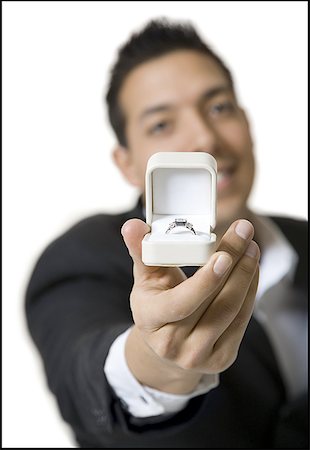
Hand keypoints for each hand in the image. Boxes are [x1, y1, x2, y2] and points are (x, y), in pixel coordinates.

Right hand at [121, 218, 259, 393]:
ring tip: (252, 248)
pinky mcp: (220, 359)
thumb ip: (141, 249)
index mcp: (150, 319)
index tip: (225, 256)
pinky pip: (242, 321)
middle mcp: (172, 343)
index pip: (180, 303)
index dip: (205, 282)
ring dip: (247, 276)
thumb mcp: (145, 277)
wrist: (164, 347)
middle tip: (245, 234)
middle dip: (237, 266)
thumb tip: (132, 225)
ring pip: (233, 312)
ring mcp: (198, 355)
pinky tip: (252, 270)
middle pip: (216, 305)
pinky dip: (250, 292)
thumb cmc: (155, 303)